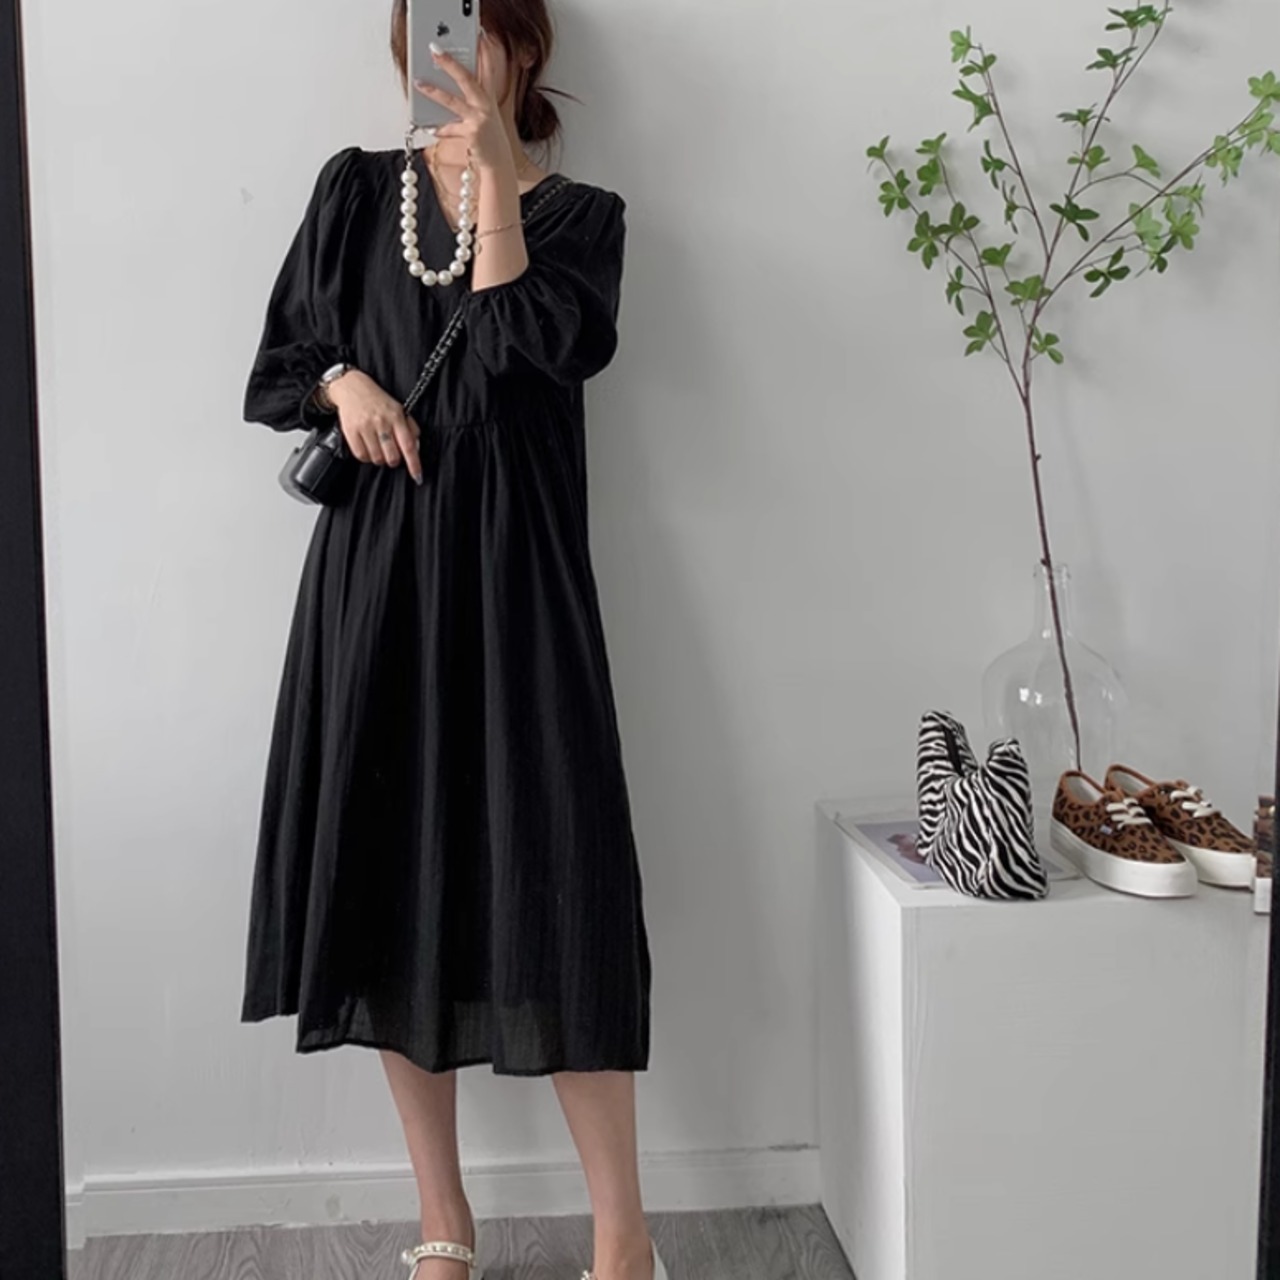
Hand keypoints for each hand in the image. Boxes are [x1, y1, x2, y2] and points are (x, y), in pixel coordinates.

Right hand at [327, 370, 422, 483]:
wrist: (352, 387)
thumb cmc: (378, 401)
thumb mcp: (399, 410)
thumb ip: (411, 429)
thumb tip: (416, 450)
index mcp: (396, 417)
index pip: (408, 445)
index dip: (414, 464)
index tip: (418, 476)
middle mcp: (381, 422)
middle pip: (392, 457)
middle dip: (394, 460)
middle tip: (391, 452)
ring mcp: (365, 427)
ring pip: (377, 459)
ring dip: (379, 458)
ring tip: (378, 446)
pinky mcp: (351, 431)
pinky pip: (361, 456)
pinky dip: (366, 456)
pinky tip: (368, 447)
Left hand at [413, 31, 513, 174]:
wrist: (499, 163)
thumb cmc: (489, 137)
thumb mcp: (484, 114)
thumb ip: (471, 99)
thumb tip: (445, 86)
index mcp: (488, 98)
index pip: (488, 69)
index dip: (485, 51)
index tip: (479, 35)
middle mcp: (485, 106)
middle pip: (466, 78)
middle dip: (450, 63)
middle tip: (435, 50)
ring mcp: (478, 120)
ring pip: (453, 101)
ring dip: (434, 91)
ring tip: (419, 83)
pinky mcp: (471, 134)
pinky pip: (449, 129)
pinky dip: (439, 129)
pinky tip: (430, 128)